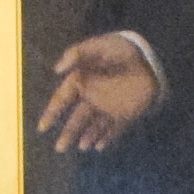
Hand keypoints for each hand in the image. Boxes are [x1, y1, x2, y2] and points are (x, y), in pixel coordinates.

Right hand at [33, 32, 159, 150]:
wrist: (151, 57)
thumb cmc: (122, 49)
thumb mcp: (98, 46)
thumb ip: (76, 54)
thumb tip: (56, 70)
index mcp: (84, 80)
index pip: (64, 98)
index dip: (52, 112)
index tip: (43, 127)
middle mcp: (95, 96)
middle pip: (77, 118)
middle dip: (68, 132)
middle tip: (59, 148)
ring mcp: (110, 107)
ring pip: (94, 126)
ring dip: (85, 137)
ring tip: (80, 147)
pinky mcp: (126, 114)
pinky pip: (114, 130)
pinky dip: (107, 138)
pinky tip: (98, 147)